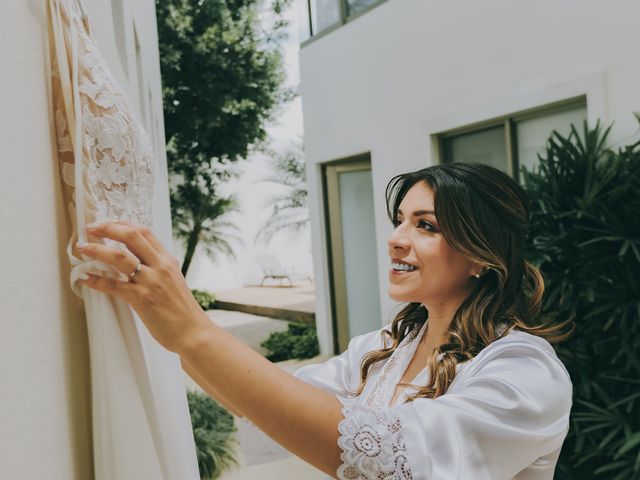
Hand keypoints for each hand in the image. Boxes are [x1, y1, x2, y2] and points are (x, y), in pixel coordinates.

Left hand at [76, 220, 208, 352]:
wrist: (192, 331)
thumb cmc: (182, 309)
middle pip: (131, 236)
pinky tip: (86, 278)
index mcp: (167, 260)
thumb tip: (135, 260)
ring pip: (119, 257)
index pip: (144, 232)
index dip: (123, 224)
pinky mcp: (141, 298)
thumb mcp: (173, 280)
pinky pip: (113, 285)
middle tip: (91, 229)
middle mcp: (159, 266)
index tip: (108, 223)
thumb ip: (157, 268)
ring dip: (97, 250)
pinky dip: (96, 280)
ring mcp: (150, 281)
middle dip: (108, 228)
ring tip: (83, 248)